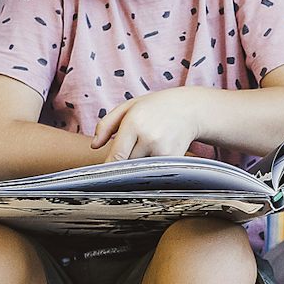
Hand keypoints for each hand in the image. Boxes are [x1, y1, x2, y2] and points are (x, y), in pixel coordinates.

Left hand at [91, 88, 210, 161]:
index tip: (102, 175)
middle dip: (124, 164)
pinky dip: (151, 168)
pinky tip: (155, 155)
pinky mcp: (174, 158)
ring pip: (140, 170)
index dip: (108, 168)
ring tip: (144, 151)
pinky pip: (155, 171)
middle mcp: (148, 137)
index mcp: (134, 122)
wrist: (190, 109)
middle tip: (126, 159)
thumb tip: (93, 146)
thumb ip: (106, 124)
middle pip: (127, 165)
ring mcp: (163, 149)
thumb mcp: (128, 107)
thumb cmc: (154, 107)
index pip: (116, 156)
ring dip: (138, 167)